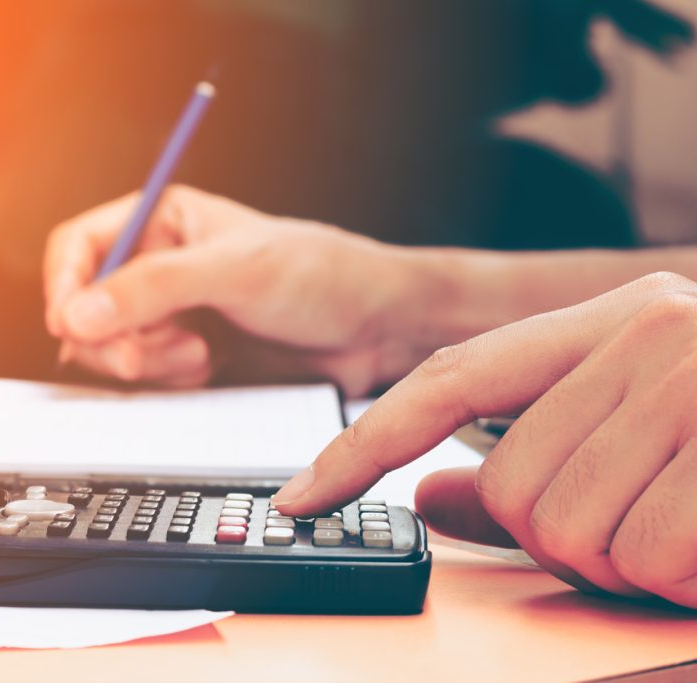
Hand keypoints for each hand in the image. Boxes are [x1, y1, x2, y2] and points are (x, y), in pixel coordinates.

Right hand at [44, 185, 438, 393]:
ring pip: (111, 345)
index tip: (71, 323)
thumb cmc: (320, 275)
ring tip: (198, 354)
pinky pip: (145, 375)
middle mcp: (159, 265)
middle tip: (144, 355)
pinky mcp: (187, 353)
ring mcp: (171, 313)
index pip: (80, 246)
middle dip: (111, 336)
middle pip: (86, 305)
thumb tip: (78, 312)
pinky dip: (166, 378)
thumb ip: (154, 287)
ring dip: (145, 360)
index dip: (65, 285)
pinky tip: (207, 367)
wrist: (373, 329)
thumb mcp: (235, 271)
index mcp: (163, 221)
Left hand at [275, 272, 696, 607]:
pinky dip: (670, 578)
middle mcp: (646, 333)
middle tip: (628, 523)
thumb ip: (525, 463)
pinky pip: (641, 558)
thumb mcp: (634, 431)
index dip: (365, 444)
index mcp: (610, 319)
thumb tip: (426, 499)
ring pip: (562, 528)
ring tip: (677, 526)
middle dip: (554, 535)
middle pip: (506, 483)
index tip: (303, 494)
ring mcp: (691, 385)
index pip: (451, 379)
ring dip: (616, 560)